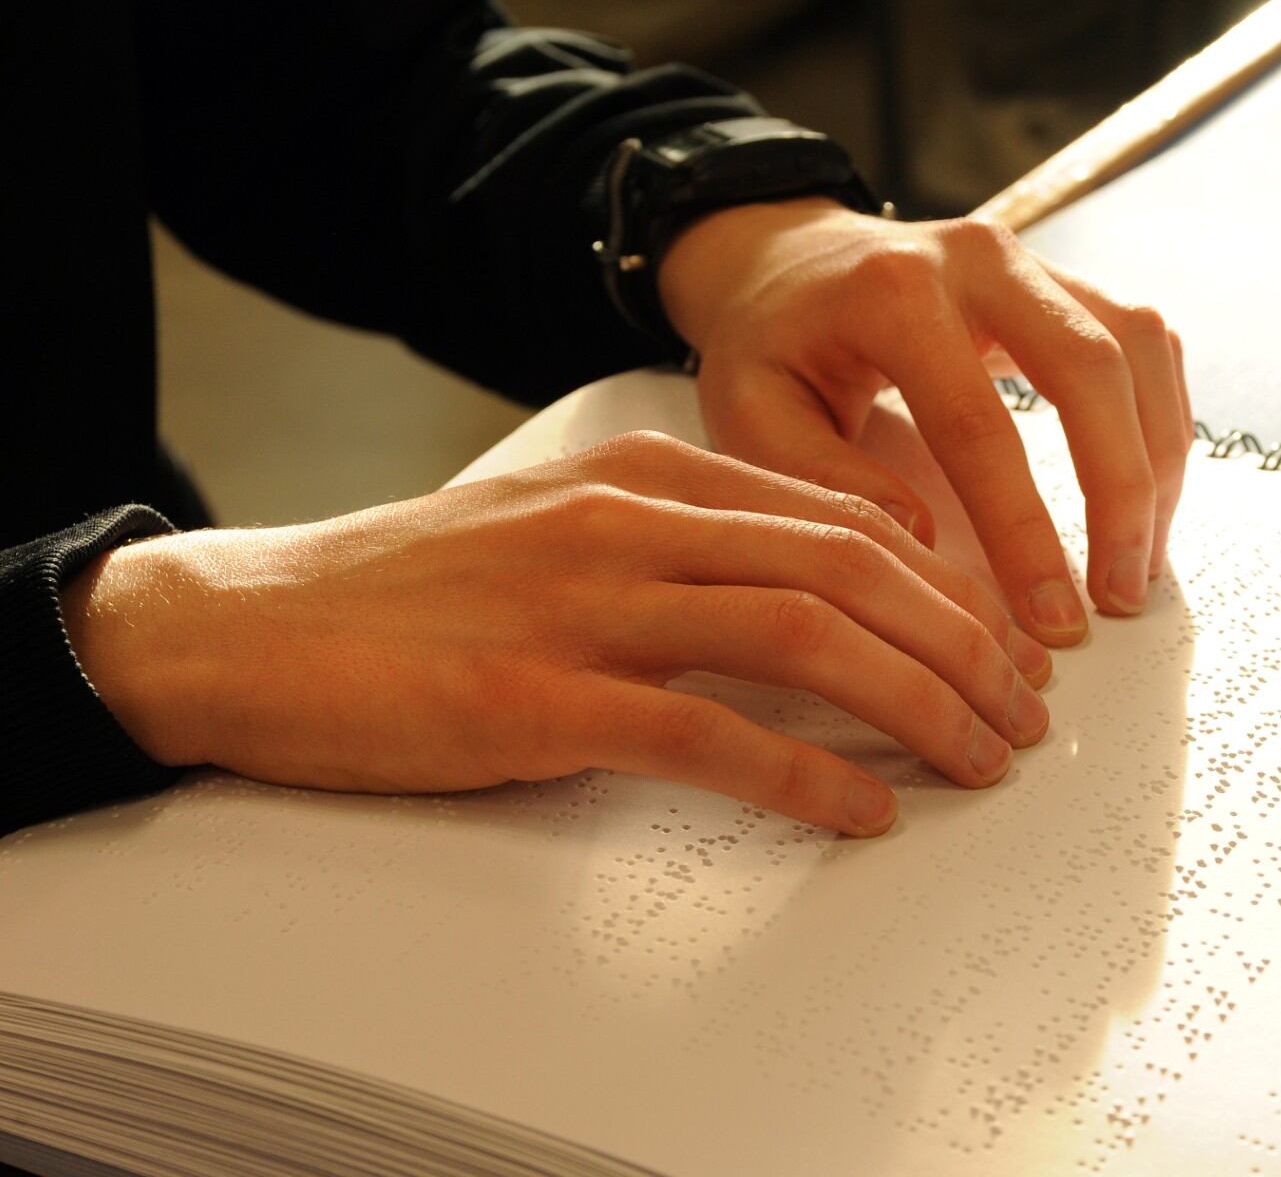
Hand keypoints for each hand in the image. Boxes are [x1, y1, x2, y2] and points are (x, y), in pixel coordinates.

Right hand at [59, 434, 1053, 835]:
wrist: (255, 625)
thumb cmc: (420, 589)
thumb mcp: (566, 526)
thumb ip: (685, 543)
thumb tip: (816, 595)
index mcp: (648, 475)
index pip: (843, 517)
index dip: (946, 586)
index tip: (999, 644)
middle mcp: (632, 523)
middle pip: (849, 569)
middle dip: (961, 643)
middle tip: (1023, 711)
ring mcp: (587, 607)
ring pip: (803, 637)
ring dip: (917, 702)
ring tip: (982, 758)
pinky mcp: (541, 699)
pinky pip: (710, 733)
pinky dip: (808, 772)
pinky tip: (865, 808)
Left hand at [657, 199, 1192, 646]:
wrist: (783, 262)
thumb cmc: (768, 348)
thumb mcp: (750, 417)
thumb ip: (826, 479)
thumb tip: (926, 538)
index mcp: (891, 293)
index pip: (980, 426)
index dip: (1025, 530)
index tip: (1051, 615)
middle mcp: (976, 257)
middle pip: (1090, 367)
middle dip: (1122, 490)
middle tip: (1119, 594)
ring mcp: (1031, 260)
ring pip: (1138, 347)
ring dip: (1157, 459)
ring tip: (1139, 560)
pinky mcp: (1063, 280)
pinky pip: (1143, 343)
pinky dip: (1158, 422)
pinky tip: (1144, 499)